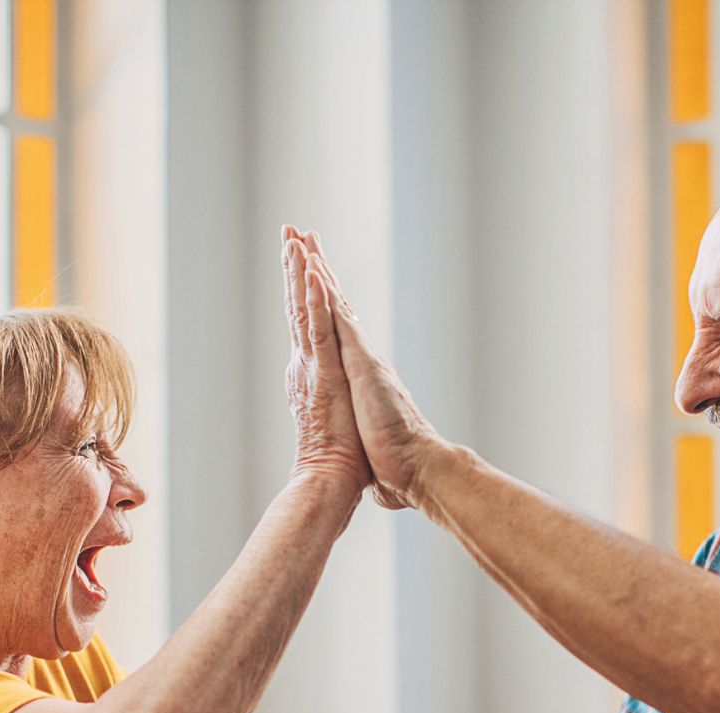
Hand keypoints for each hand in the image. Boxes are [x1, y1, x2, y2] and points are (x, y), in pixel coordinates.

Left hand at [287, 230, 446, 510]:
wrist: (418, 471)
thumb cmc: (397, 467)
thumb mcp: (374, 448)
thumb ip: (372, 446)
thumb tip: (377, 471)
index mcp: (361, 374)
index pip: (337, 329)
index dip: (324, 300)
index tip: (313, 273)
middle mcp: (362, 358)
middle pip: (334, 303)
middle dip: (316, 267)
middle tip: (302, 235)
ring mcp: (362, 358)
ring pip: (335, 304)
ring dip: (317, 270)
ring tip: (301, 239)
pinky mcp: (362, 364)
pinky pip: (339, 321)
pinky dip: (326, 295)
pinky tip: (314, 270)